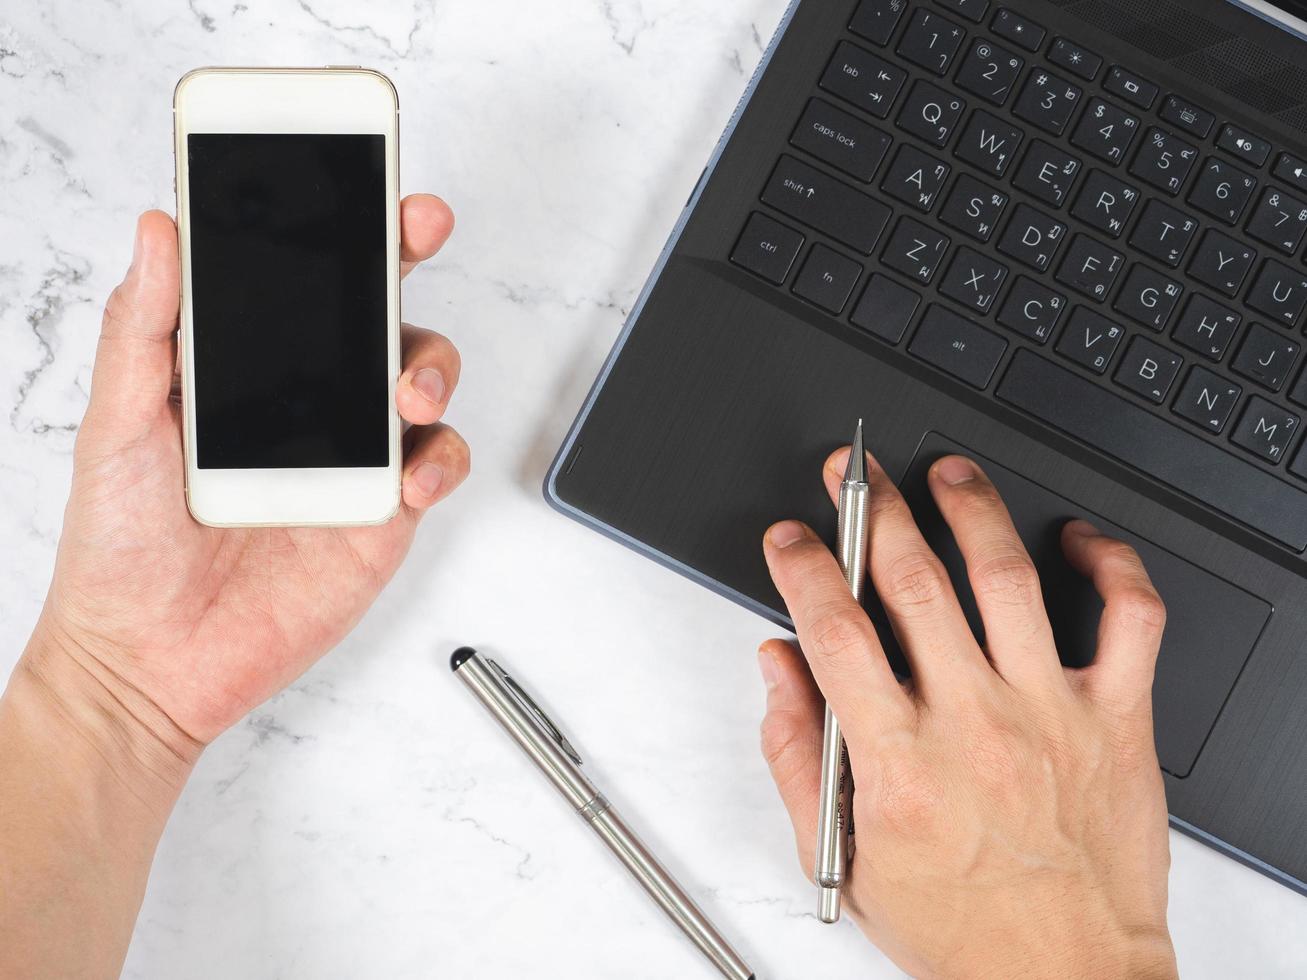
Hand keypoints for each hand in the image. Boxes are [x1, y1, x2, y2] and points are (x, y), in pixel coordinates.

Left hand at [28, 195, 468, 757]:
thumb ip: (145, 329)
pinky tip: (409, 475)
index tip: (358, 176)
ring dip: (431, 368)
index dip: (338, 223)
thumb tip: (161, 229)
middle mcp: (309, 403)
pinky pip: (435, 466)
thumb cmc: (121, 547)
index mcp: (246, 369)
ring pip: (422, 381)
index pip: (303, 280)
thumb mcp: (116, 424)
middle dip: (406, 260)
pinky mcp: (382, 515)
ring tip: (406, 392)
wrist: (148, 663)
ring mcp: (352, 457)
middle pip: (378, 312)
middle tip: (419, 228)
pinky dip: (438, 460)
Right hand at [756, 451, 1176, 978]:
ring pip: (1008, 579)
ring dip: (970, 510)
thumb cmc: (960, 930)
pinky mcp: (1117, 720)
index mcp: (900, 762)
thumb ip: (797, 756)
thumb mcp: (841, 857)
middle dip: (870, 511)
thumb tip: (779, 669)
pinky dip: (1112, 564)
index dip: (802, 568)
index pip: (835, 632)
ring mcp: (1051, 715)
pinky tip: (1080, 539)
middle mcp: (975, 726)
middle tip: (853, 474)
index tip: (791, 537)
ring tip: (947, 473)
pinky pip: (1130, 619)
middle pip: (914, 583)